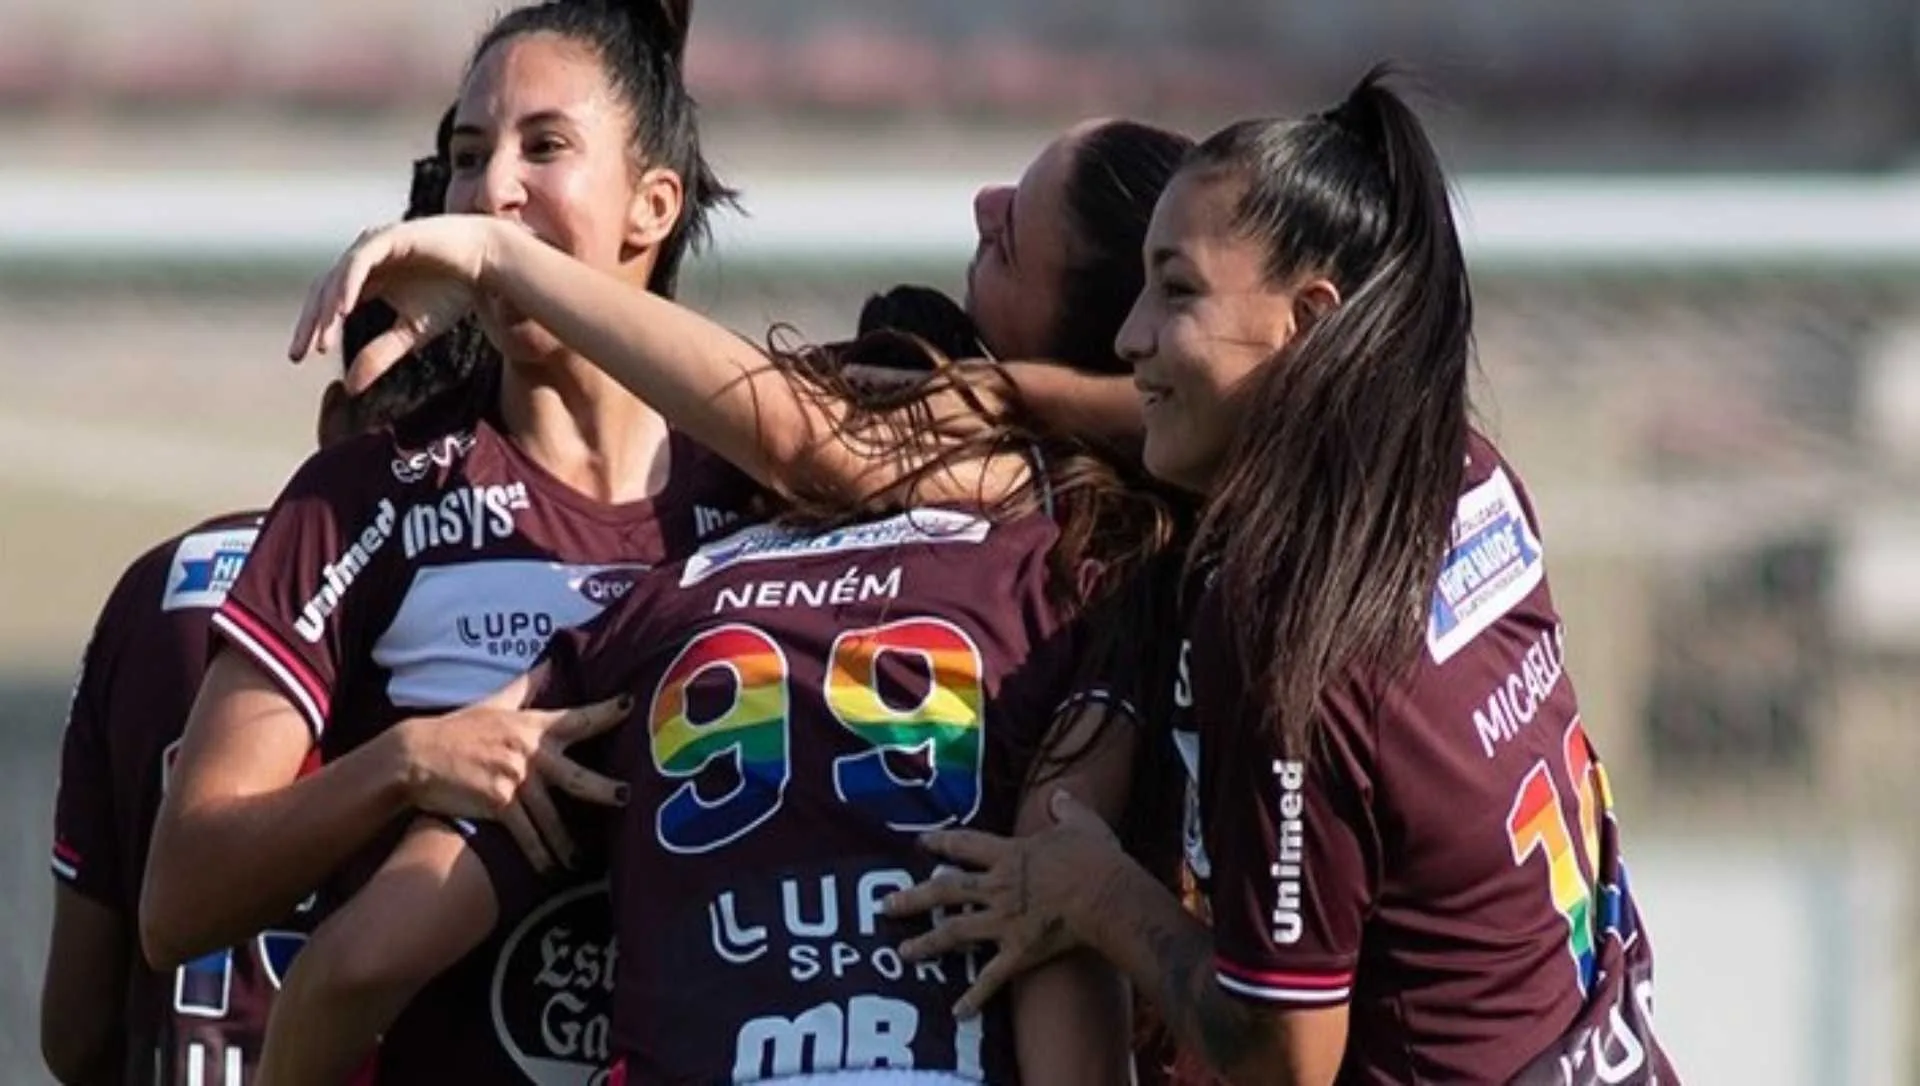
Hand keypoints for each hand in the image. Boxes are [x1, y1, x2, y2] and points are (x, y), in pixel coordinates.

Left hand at [288, 215, 504, 389]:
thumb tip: (350, 389)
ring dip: (328, 310)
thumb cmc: (454, 292)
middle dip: (311, 323)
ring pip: (338, 277)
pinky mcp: (388, 236)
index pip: (329, 302)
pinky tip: (343, 311)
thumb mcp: (412, 333)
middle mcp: (364, 258)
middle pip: (324, 290)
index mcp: (367, 276)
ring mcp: (373, 244)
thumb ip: (380, 355)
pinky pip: (360, 262)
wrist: (487, 262)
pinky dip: (349, 285)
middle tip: (300, 354)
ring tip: (322, 341)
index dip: (313, 328)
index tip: (301, 358)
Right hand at [390, 677, 630, 872]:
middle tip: (626, 797)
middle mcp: (530, 752)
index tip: (631, 705)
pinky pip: (527, 834)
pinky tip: (550, 871)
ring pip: (552, 817)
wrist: (415, 755)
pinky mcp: (499, 803)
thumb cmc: (455, 730)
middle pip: (576, 776)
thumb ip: (524, 687)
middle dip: (604, 789)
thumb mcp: (492, 703)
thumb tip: (548, 664)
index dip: (606, 711)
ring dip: (567, 843)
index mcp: (531, 726)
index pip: (577, 718)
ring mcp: (516, 778)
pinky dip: (539, 855)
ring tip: (580, 861)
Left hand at [884, 790, 1123, 1018]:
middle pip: (945, 891)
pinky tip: (957, 1012)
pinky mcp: (1019, 952)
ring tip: (904, 952)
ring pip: (955, 933)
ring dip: (927, 943)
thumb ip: (1067, 809)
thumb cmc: (1096, 858)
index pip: (965, 845)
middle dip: (913, 898)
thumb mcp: (1083, 824)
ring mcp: (1005, 921)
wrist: (1107, 896)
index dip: (941, 843)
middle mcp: (998, 888)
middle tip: (886, 905)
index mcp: (1010, 855)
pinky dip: (974, 997)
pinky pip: (990, 978)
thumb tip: (1060, 794)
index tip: (920, 844)